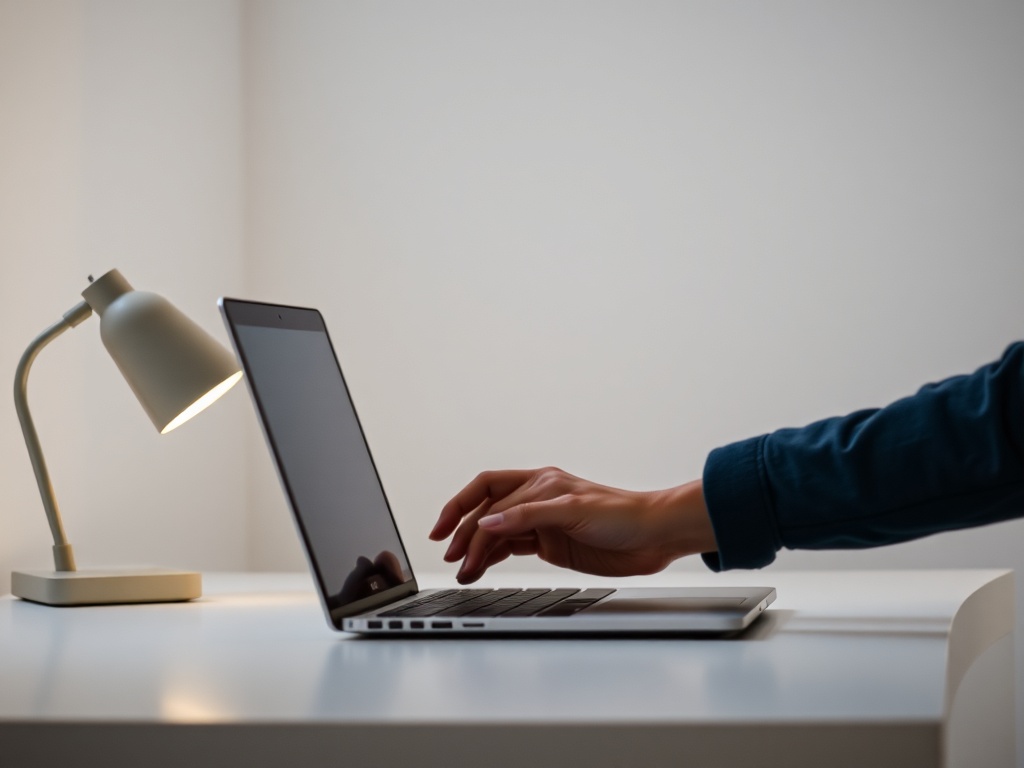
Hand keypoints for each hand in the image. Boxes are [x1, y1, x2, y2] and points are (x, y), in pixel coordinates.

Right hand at [429, 467, 716, 583]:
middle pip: (487, 513)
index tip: (443, 530)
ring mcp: (542, 523)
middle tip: (453, 558)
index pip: (489, 492)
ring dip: (478, 551)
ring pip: (497, 533)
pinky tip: (481, 569)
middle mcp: (537, 500)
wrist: (654, 537)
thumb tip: (489, 520)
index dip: (461, 507)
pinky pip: (512, 548)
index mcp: (540, 482)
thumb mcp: (573, 510)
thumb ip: (529, 515)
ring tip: (464, 571)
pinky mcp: (550, 544)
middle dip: (465, 534)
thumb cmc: (623, 514)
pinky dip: (494, 558)